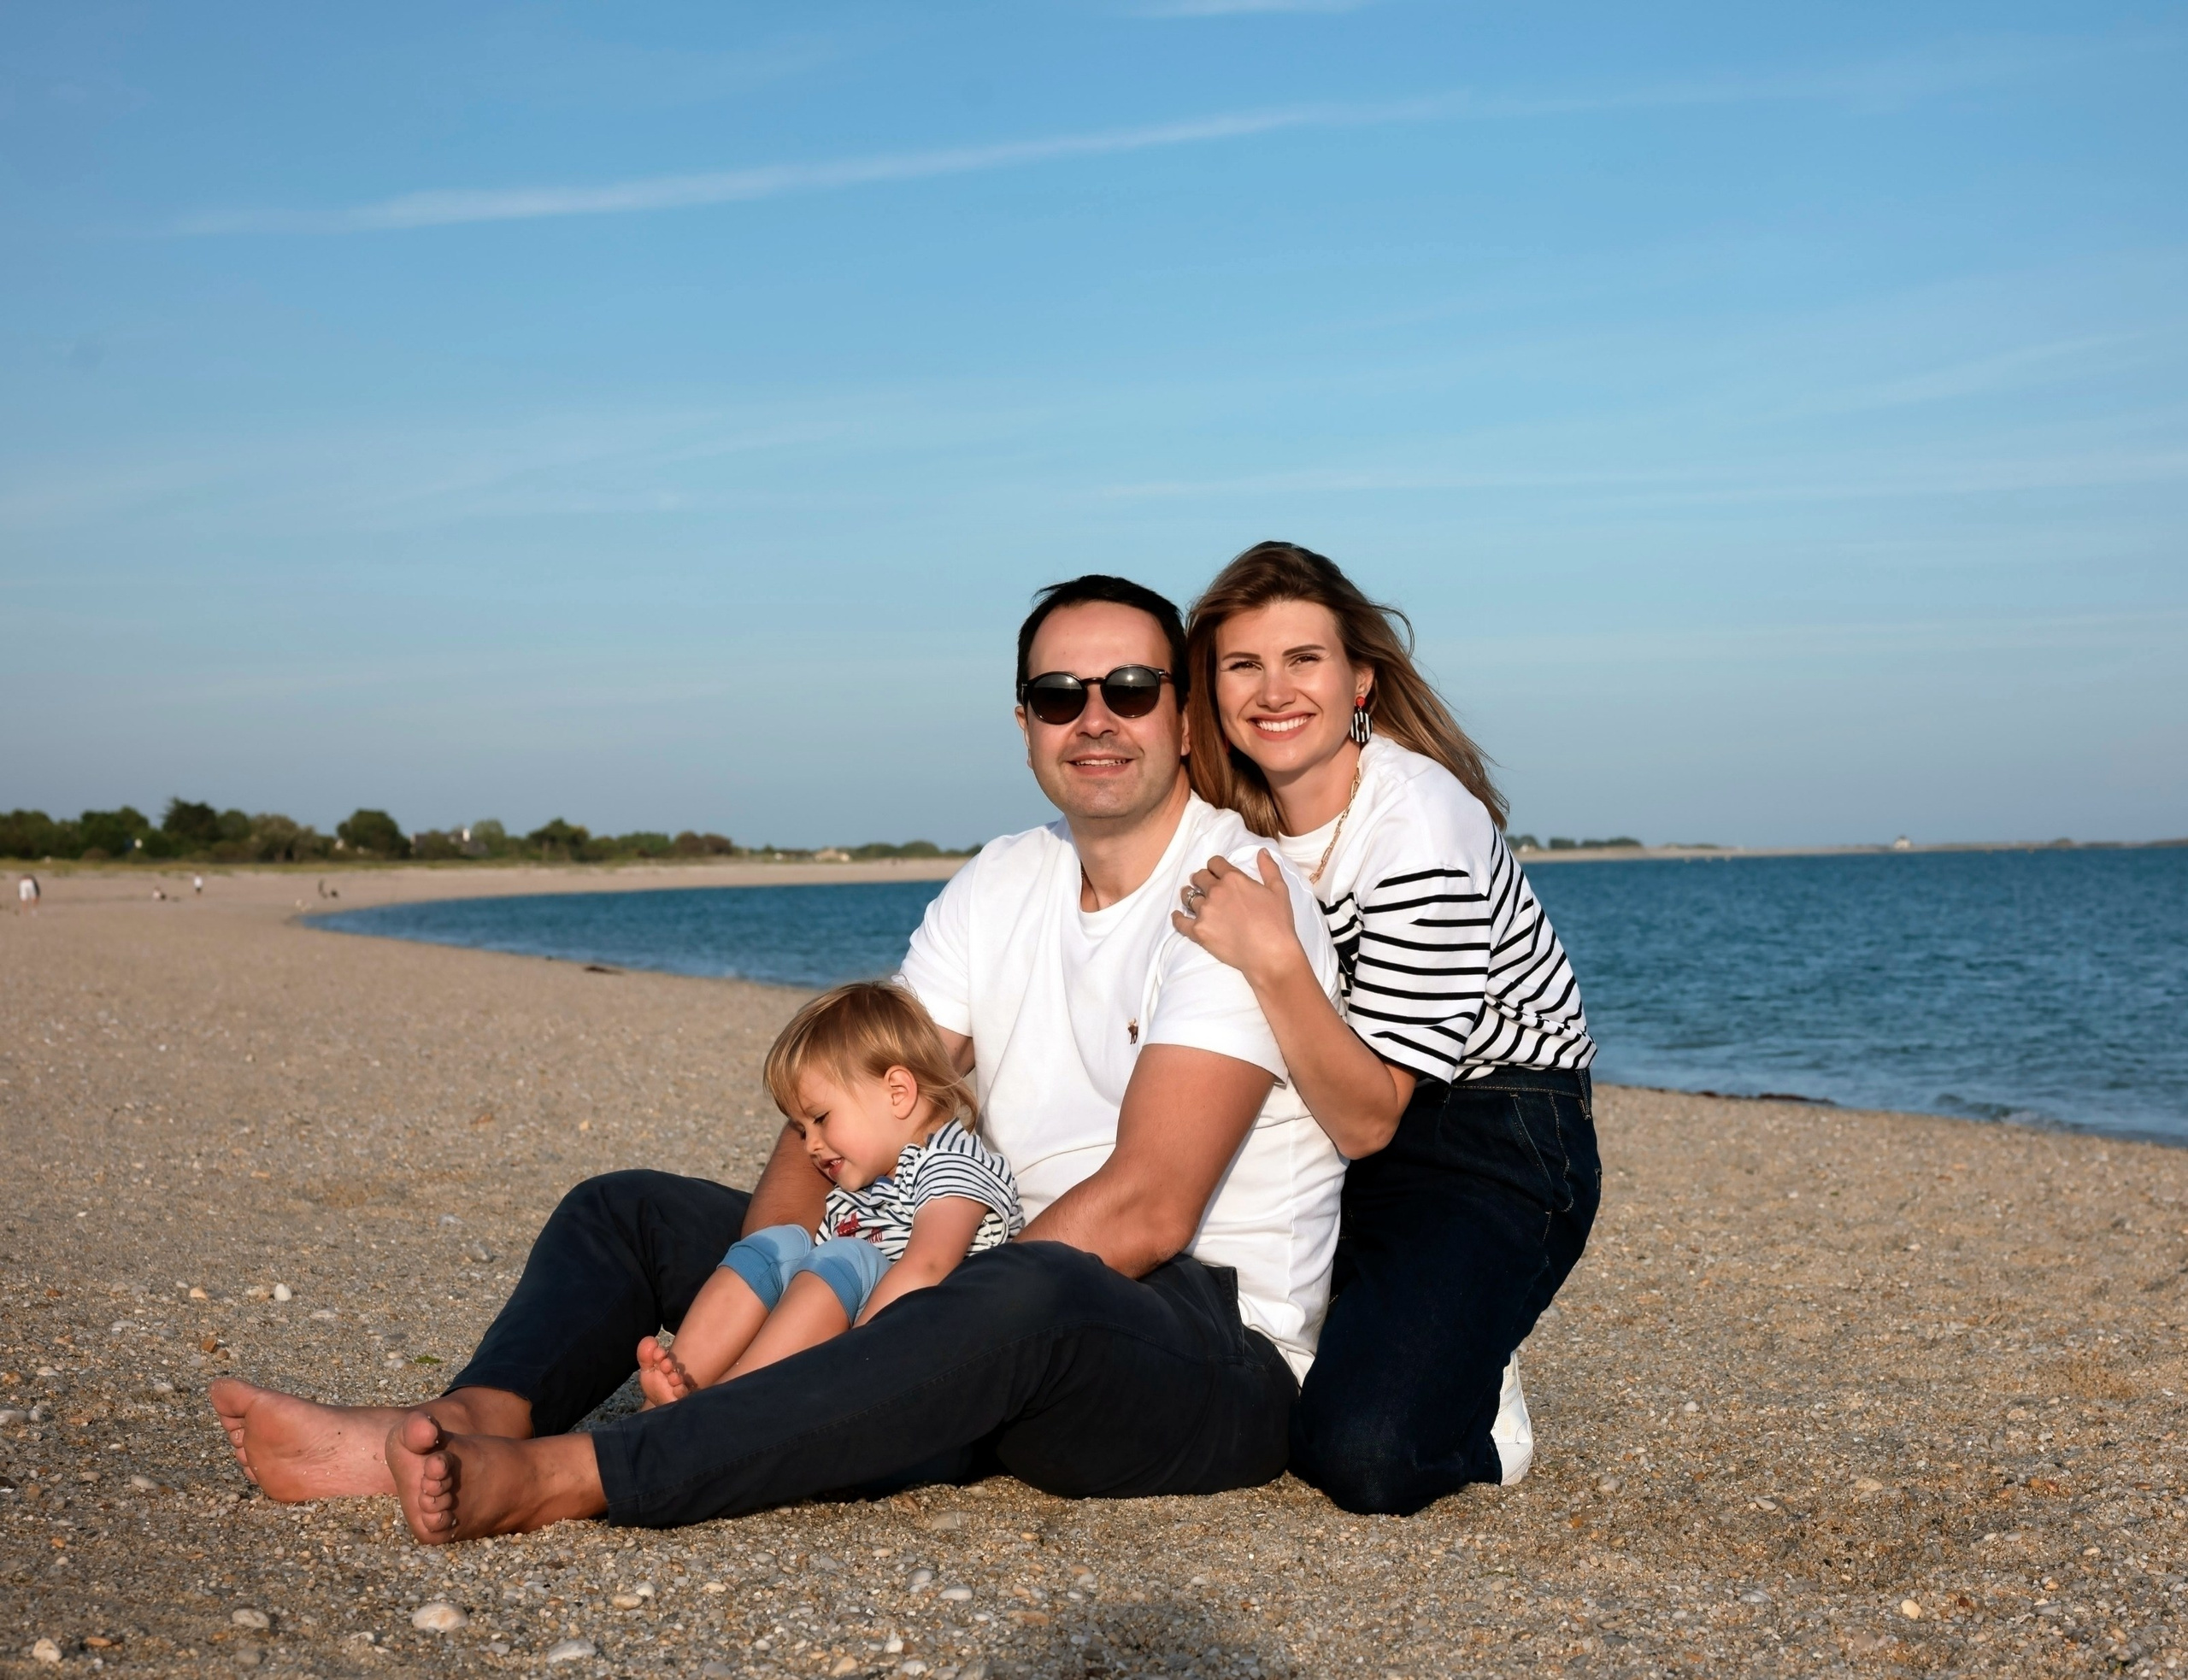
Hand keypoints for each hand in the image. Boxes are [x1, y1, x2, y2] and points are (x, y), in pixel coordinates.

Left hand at [1171, 851, 1309, 987]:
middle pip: (1199, 877)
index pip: (1215, 863)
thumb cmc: (1277, 923)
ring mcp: (1205, 912)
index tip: (1215, 871)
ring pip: (1188, 896)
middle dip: (1201, 879)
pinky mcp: (1198, 931)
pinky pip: (1180, 922)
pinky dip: (1177, 918)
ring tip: (1191, 898)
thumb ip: (1269, 868)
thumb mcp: (1279, 890)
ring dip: (1189, 895)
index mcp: (1234, 879)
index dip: (1215, 866)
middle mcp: (1216, 892)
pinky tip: (1177, 916)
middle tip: (1202, 885)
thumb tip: (1261, 852)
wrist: (1270, 954)